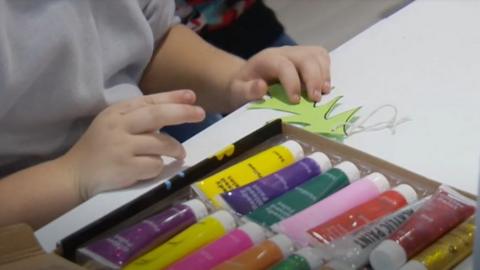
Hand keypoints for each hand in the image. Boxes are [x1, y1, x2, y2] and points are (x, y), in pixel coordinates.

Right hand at [60, 90, 204, 199]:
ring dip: (175, 149)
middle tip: (200, 113)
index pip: (149, 101)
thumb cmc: (100, 148)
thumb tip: (175, 111)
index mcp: (117, 112)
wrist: (75, 174)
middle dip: (181, 113)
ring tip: (179, 153)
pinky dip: (158, 167)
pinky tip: (150, 168)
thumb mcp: (114, 125)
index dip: (172, 97)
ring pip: (161, 144)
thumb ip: (139, 118)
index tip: (192, 96)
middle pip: (156, 116)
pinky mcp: (125, 167)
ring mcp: (122, 147)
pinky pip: (155, 165)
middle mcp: (119, 126)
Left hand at [227, 46, 330, 108]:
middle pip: (305, 57)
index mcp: (266, 59)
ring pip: (317, 55)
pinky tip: (323, 87)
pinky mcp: (306, 57)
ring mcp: (297, 52)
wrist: (247, 79)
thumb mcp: (237, 92)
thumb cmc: (243, 87)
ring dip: (324, 74)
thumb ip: (247, 90)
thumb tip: (262, 87)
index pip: (283, 65)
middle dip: (313, 78)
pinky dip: (327, 70)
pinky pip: (322, 57)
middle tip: (315, 99)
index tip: (295, 101)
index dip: (292, 82)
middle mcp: (284, 52)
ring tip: (323, 93)